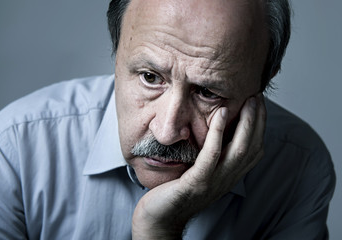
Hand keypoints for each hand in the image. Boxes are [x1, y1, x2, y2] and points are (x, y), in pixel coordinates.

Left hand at [132, 94, 265, 238]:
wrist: (159, 218)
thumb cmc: (176, 191)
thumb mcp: (200, 172)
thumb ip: (211, 156)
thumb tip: (217, 133)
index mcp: (228, 175)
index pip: (254, 150)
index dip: (260, 126)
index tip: (258, 103)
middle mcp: (226, 179)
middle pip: (252, 147)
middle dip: (258, 120)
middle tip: (257, 96)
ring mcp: (213, 181)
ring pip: (238, 150)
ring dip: (246, 123)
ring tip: (248, 101)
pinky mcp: (197, 182)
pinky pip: (212, 155)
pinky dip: (218, 133)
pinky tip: (221, 114)